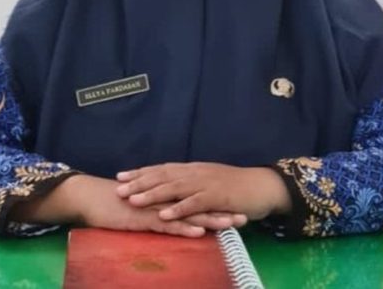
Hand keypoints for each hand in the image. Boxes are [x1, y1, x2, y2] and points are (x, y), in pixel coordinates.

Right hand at [11, 174, 243, 236]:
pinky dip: (183, 229)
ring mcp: (155, 208)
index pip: (197, 197)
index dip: (218, 202)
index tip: (239, 206)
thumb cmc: (115, 203)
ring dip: (210, 219)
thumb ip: (159, 208)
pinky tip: (198, 233)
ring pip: (187, 214)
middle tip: (245, 215)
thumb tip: (173, 214)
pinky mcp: (143, 219)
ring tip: (231, 224)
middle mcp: (164, 198)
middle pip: (198, 204)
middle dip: (222, 210)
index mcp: (166, 194)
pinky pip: (166, 225)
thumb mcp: (142, 204)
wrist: (90, 197)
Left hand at [115, 162, 291, 221]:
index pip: (162, 169)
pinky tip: (164, 214)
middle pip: (163, 175)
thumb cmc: (237, 187)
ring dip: (152, 193)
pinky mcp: (217, 197)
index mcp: (193, 169)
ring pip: (174, 187)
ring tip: (133, 199)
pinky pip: (194, 203)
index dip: (141, 172)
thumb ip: (192, 184)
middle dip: (139, 182)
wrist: (264, 186)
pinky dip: (178, 208)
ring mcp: (206, 184)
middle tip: (118, 188)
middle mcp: (196, 173)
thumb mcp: (210, 181)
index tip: (120, 176)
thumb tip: (174, 187)